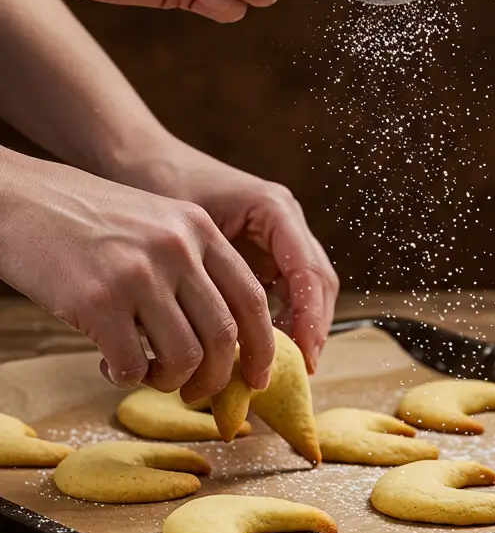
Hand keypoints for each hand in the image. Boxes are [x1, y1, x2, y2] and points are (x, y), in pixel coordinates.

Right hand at [0, 153, 275, 396]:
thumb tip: (227, 344)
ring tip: (147, 374)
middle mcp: (175, 247)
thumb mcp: (154, 225)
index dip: (263, 349)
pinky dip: (125, 379)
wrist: (17, 200)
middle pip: (223, 337)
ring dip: (170, 383)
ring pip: (185, 358)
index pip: (250, 299)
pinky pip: (132, 367)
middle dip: (215, 379)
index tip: (257, 379)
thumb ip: (192, 270)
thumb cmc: (86, 223)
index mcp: (197, 228)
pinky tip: (108, 365)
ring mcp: (138, 274)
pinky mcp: (98, 301)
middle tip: (196, 392)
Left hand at [123, 139, 338, 371]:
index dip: (310, 318)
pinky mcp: (264, 252)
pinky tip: (259, 348)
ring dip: (300, 328)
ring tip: (281, 364)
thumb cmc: (158, 188)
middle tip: (299, 369)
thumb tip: (223, 341)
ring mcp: (278, 237)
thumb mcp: (184, 233)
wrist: (139, 163)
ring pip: (308, 291)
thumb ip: (210, 278)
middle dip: (312, 328)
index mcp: (273, 209)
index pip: (307, 271)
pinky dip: (280, 321)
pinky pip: (285, 291)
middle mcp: (284, 222)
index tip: (303, 355)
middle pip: (318, 283)